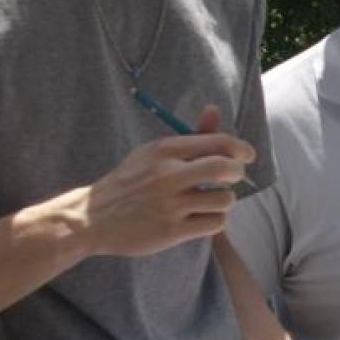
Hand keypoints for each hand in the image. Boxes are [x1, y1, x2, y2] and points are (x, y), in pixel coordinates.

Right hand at [75, 105, 256, 257]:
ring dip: (224, 201)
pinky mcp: (171, 231)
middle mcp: (168, 174)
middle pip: (226, 168)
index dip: (241, 149)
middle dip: (238, 173)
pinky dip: (214, 221)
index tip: (246, 156)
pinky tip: (201, 218)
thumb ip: (190, 136)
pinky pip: (215, 223)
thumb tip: (214, 109)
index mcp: (165, 149)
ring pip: (224, 199)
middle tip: (233, 178)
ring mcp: (170, 204)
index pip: (218, 142)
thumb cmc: (130, 182)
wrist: (92, 217)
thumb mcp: (153, 152)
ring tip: (210, 201)